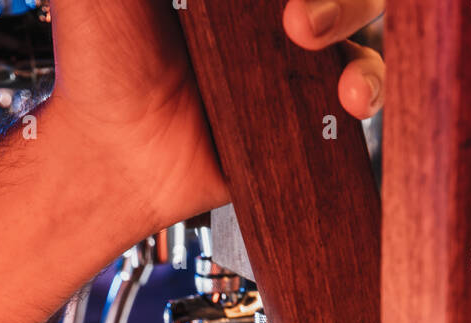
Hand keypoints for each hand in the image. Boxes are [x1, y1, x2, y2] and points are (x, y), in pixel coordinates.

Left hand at [46, 0, 384, 236]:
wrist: (117, 159)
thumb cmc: (101, 60)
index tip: (279, 1)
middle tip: (289, 11)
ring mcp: (300, 43)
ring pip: (365, 4)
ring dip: (350, 8)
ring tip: (305, 33)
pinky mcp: (313, 103)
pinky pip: (366, 80)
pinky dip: (369, 80)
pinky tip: (349, 93)